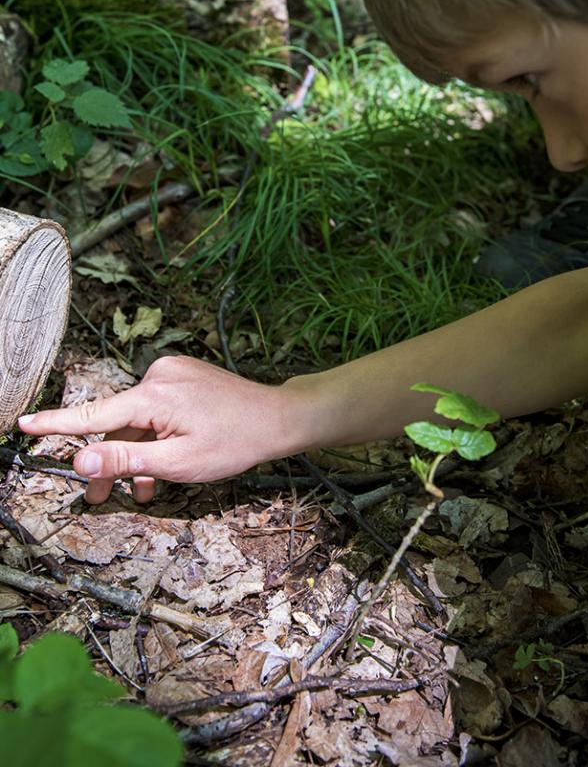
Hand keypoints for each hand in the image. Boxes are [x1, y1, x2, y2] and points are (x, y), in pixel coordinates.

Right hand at [18, 356, 295, 504]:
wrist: (277, 418)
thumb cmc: (235, 442)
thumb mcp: (177, 462)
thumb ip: (125, 460)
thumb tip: (80, 459)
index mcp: (153, 395)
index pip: (93, 413)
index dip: (56, 424)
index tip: (24, 424)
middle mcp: (158, 376)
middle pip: (116, 422)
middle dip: (108, 461)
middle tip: (96, 498)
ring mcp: (172, 374)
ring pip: (137, 420)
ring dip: (134, 453)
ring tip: (140, 491)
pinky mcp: (182, 377)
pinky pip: (155, 410)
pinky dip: (153, 436)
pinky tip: (160, 465)